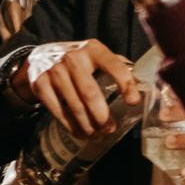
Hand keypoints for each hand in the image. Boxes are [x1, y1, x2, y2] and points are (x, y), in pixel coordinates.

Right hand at [16, 40, 139, 136]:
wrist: (39, 57)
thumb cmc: (78, 61)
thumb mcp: (95, 56)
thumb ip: (116, 66)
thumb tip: (145, 86)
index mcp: (93, 49)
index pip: (114, 65)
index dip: (125, 84)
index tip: (134, 102)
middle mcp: (72, 58)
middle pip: (90, 92)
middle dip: (102, 115)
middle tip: (110, 129)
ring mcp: (54, 70)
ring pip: (74, 105)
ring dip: (88, 125)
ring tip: (97, 134)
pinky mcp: (39, 84)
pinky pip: (58, 111)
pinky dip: (71, 126)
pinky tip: (80, 133)